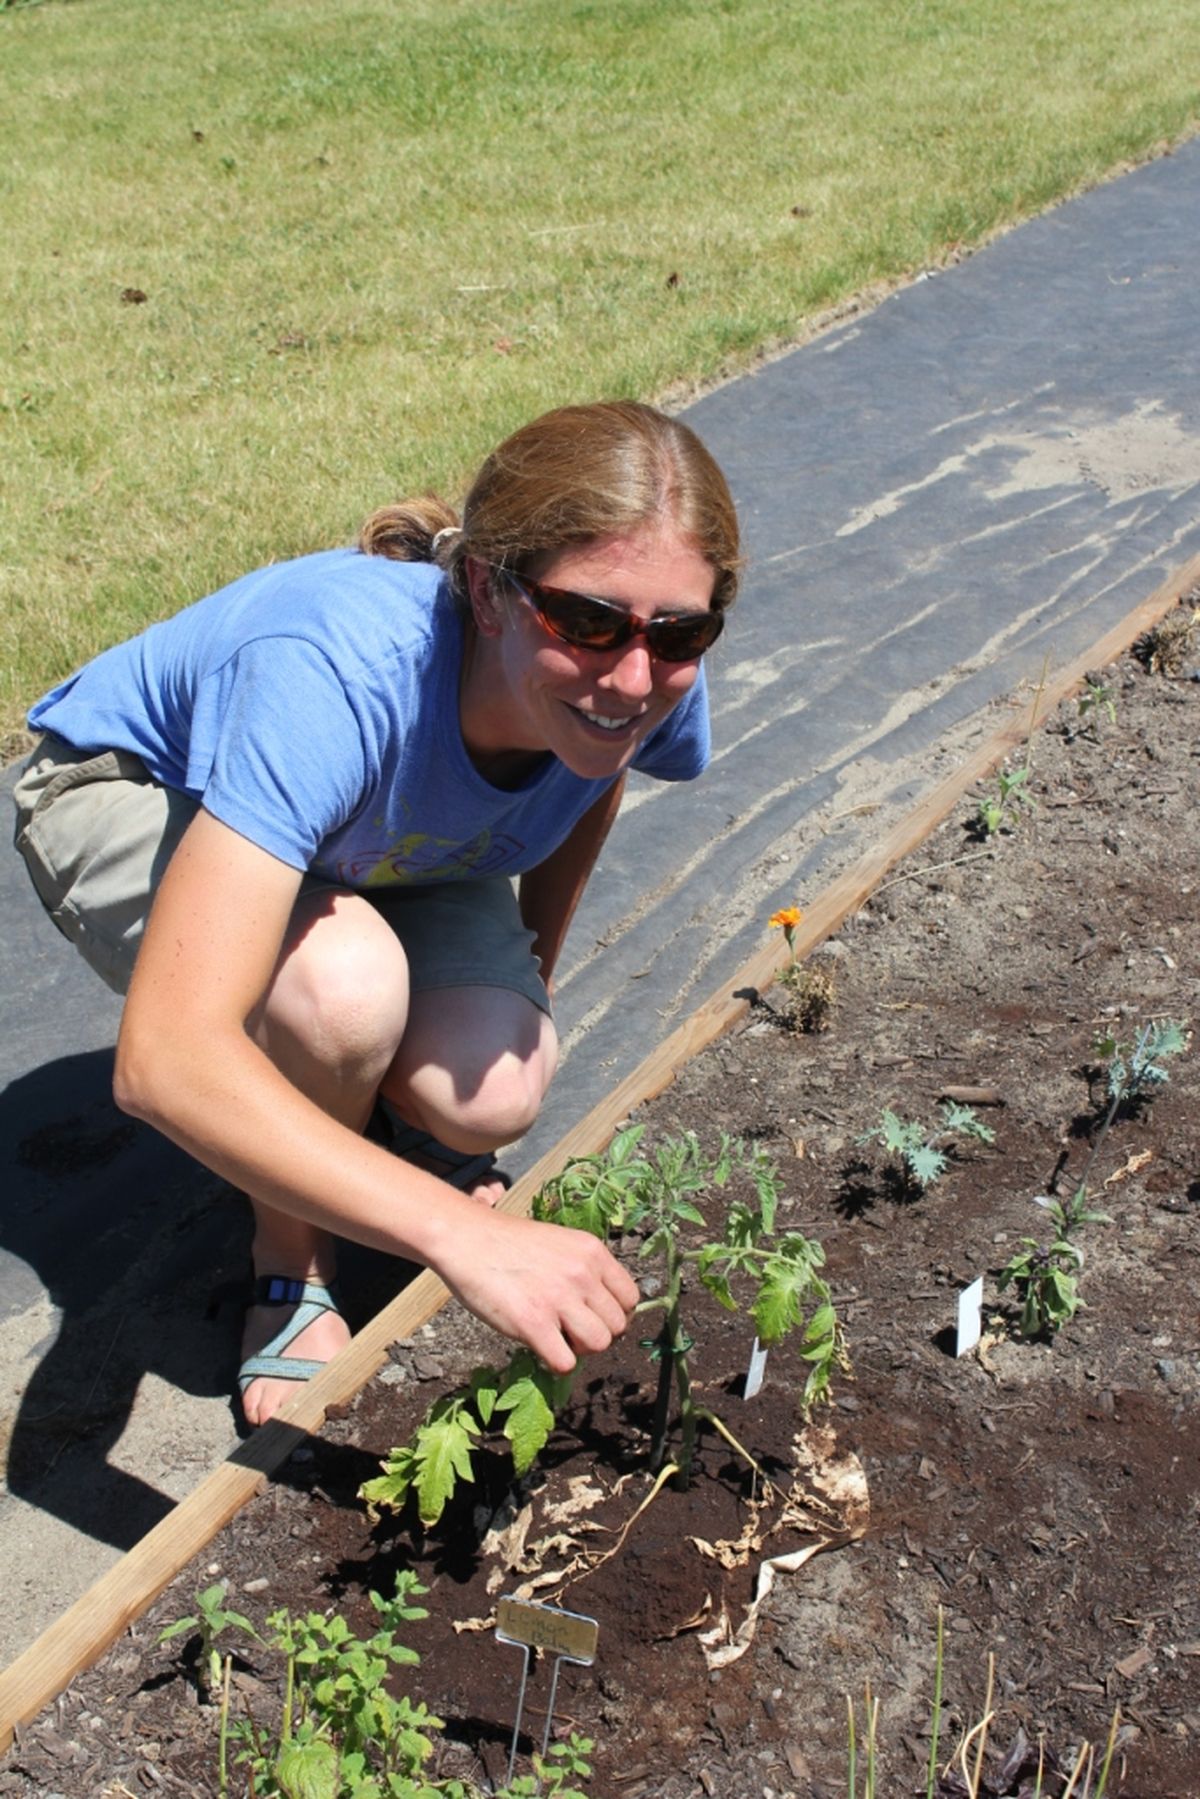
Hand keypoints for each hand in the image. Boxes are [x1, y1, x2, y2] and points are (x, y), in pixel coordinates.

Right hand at [431, 1207, 637, 1373]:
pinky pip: (566, 1363)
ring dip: (579, 1350)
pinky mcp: (533, 1323)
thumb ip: (583, 1270)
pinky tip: (540, 1349)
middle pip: (618, 1326)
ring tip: (556, 1339)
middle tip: (570, 1330)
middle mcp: (582, 1274)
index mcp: (592, 1252)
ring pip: (598, 1345)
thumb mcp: (559, 1243)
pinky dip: (555, 1364)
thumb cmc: (508, 1243)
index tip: (592, 1317)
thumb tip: (598, 1312)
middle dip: (596, 1334)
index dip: (613, 1314)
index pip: (631, 1298)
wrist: (467, 1239)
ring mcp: (559, 1298)